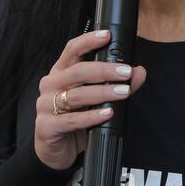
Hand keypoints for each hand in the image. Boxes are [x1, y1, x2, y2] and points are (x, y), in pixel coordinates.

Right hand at [34, 29, 147, 171]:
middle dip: (104, 70)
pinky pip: (71, 119)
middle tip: (126, 72)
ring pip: (76, 95)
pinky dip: (91, 116)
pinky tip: (106, 113)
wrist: (56, 150)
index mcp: (61, 72)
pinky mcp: (46, 126)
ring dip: (103, 93)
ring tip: (123, 93)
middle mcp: (51, 84)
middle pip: (77, 71)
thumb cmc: (75, 118)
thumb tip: (139, 72)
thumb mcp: (96, 99)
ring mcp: (45, 105)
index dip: (89, 40)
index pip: (72, 50)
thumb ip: (117, 84)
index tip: (107, 35)